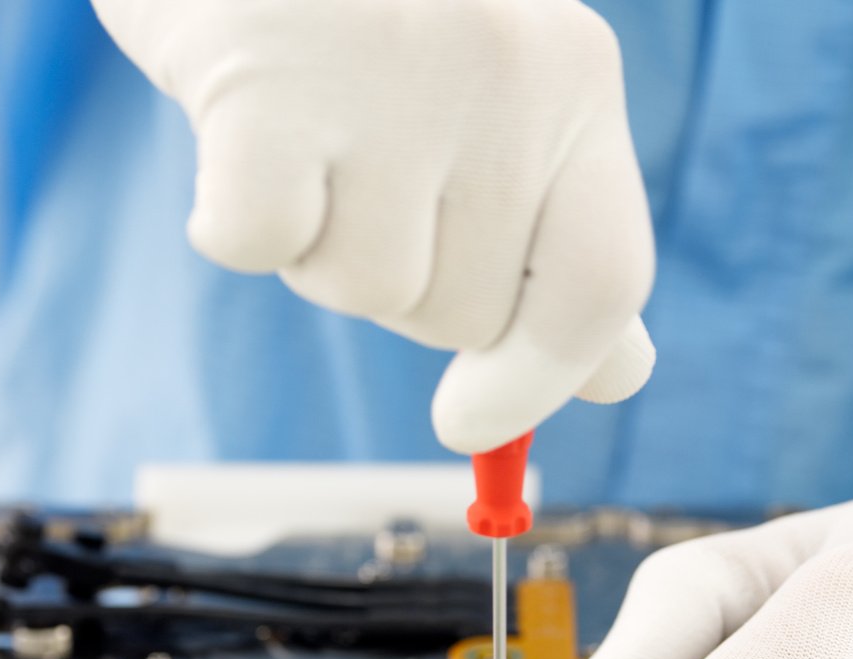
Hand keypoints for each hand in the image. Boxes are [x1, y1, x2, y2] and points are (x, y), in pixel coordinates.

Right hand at [92, 0, 655, 452]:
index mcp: (575, 84)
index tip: (471, 424)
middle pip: (460, 310)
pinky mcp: (270, 83)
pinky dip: (232, 218)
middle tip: (351, 168)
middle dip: (397, 281)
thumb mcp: (496, 103)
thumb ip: (556, 237)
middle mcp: (509, 75)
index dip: (545, 379)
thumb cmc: (369, 16)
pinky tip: (235, 135)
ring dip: (315, 246)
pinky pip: (257, 245)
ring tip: (302, 131)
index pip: (601, 284)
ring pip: (362, 288)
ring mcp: (395, 75)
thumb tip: (620, 374)